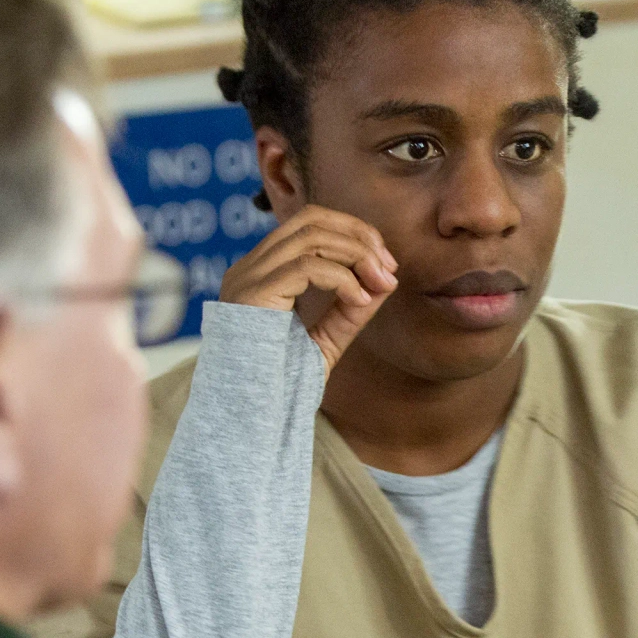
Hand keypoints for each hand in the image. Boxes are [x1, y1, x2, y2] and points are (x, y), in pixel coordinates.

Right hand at [217, 205, 396, 375]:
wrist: (248, 418)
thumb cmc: (280, 387)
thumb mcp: (326, 340)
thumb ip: (351, 309)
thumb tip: (386, 279)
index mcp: (263, 274)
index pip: (309, 224)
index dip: (353, 233)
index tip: (385, 264)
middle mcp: (250, 268)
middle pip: (311, 219)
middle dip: (359, 237)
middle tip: (389, 268)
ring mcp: (247, 278)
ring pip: (311, 237)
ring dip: (356, 254)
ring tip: (380, 282)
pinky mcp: (252, 294)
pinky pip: (305, 267)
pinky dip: (342, 278)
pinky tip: (358, 300)